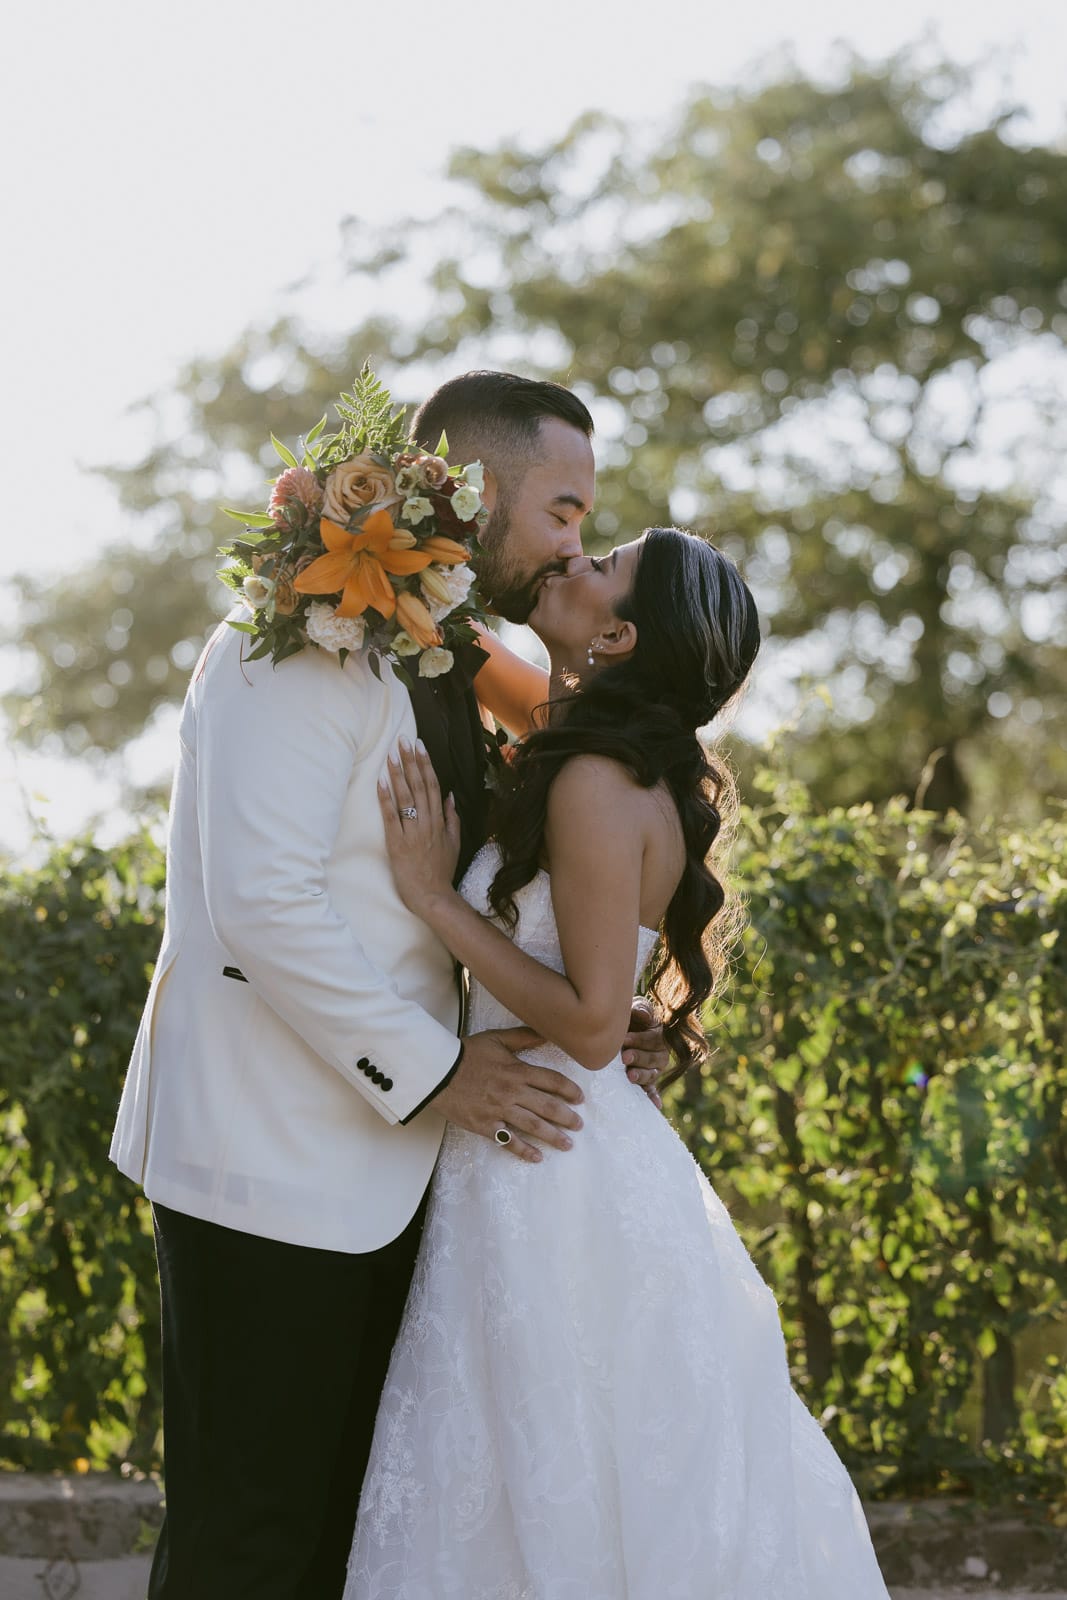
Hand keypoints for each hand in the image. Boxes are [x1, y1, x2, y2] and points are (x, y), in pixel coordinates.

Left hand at [378, 739, 460, 912]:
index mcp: (440, 821)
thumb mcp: (454, 843)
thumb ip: (453, 818)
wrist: (432, 896)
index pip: (433, 786)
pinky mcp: (397, 843)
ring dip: (398, 774)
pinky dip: (386, 798)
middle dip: (411, 761)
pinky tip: (380, 781)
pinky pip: (391, 817)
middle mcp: (427, 823)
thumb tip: (451, 795)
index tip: (420, 746)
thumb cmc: (441, 871)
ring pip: (405, 797)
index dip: (426, 764)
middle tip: (403, 740)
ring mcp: (412, 833)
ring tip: (391, 754)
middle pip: (419, 786)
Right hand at [433, 1026, 585, 1163]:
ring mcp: (500, 1110)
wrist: (438, 1071)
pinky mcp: (486, 1125)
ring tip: (568, 1144)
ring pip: (534, 1126)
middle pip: (548, 1107)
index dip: (570, 1090)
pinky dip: (524, 1150)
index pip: (552, 1081)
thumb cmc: (467, 1053)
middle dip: (567, 1117)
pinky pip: (508, 1141)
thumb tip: (547, 1034)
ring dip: (553, 1136)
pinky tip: (537, 1157)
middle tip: (579, 1125)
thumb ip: (523, 1037)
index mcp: (518, 1070)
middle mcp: (513, 1092)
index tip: (580, 1098)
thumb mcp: (496, 1039)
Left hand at [623, 998, 667, 1109]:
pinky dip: (653, 1097)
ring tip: (630, 1076)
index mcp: (660, 1036)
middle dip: (638, 1057)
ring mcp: (654, 1070)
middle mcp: (660, 1055)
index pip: (653, 1039)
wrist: (622, 1030)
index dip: (640, 1040)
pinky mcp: (647, 1082)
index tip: (625, 1039)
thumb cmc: (631, 1017)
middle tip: (624, 1057)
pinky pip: (651, 1091)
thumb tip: (645, 1016)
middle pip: (653, 1058)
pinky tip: (655, 1105)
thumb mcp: (637, 1009)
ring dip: (641, 1076)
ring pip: (651, 1075)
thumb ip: (642, 1010)